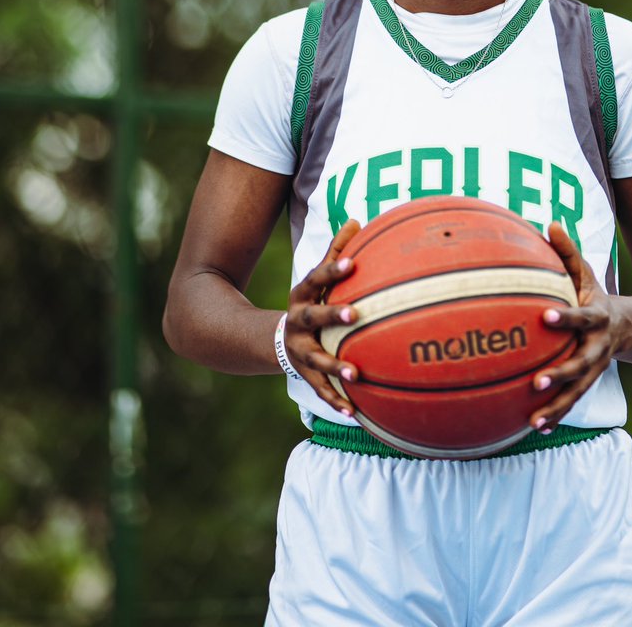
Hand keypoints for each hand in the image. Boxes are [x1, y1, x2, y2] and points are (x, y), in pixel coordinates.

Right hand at [282, 219, 361, 417]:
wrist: (273, 339)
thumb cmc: (311, 300)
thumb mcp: (316, 278)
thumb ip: (336, 251)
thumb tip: (357, 219)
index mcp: (303, 295)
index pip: (318, 278)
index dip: (334, 270)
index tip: (353, 262)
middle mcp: (298, 321)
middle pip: (313, 317)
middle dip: (332, 315)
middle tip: (355, 314)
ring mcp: (299, 349)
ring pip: (315, 358)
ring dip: (335, 366)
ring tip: (356, 373)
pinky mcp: (304, 373)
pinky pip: (321, 389)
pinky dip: (337, 401)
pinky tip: (355, 413)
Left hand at [530, 222, 629, 432]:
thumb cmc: (597, 295)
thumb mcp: (586, 273)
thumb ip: (568, 252)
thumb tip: (549, 223)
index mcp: (597, 317)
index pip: (581, 317)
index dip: (566, 317)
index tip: (545, 317)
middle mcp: (598, 346)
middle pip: (582, 363)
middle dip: (562, 374)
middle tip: (538, 381)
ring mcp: (595, 368)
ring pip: (577, 391)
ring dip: (557, 405)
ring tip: (535, 419)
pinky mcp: (588, 383)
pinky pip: (572, 401)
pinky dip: (556, 414)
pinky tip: (535, 427)